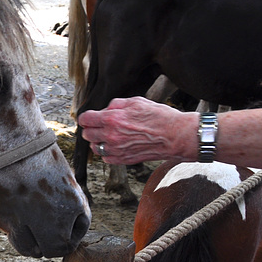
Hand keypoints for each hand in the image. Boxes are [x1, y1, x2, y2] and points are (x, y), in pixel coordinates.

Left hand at [78, 97, 196, 164]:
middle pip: (87, 134)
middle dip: (91, 129)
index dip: (86, 118)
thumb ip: (115, 105)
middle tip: (100, 126)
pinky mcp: (123, 160)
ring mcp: (116, 150)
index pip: (85, 119)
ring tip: (109, 136)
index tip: (89, 118)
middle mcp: (111, 136)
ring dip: (98, 141)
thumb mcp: (136, 101)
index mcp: (112, 119)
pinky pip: (106, 158)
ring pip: (95, 147)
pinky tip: (117, 145)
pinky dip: (108, 152)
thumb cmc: (160, 117)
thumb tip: (105, 110)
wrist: (176, 136)